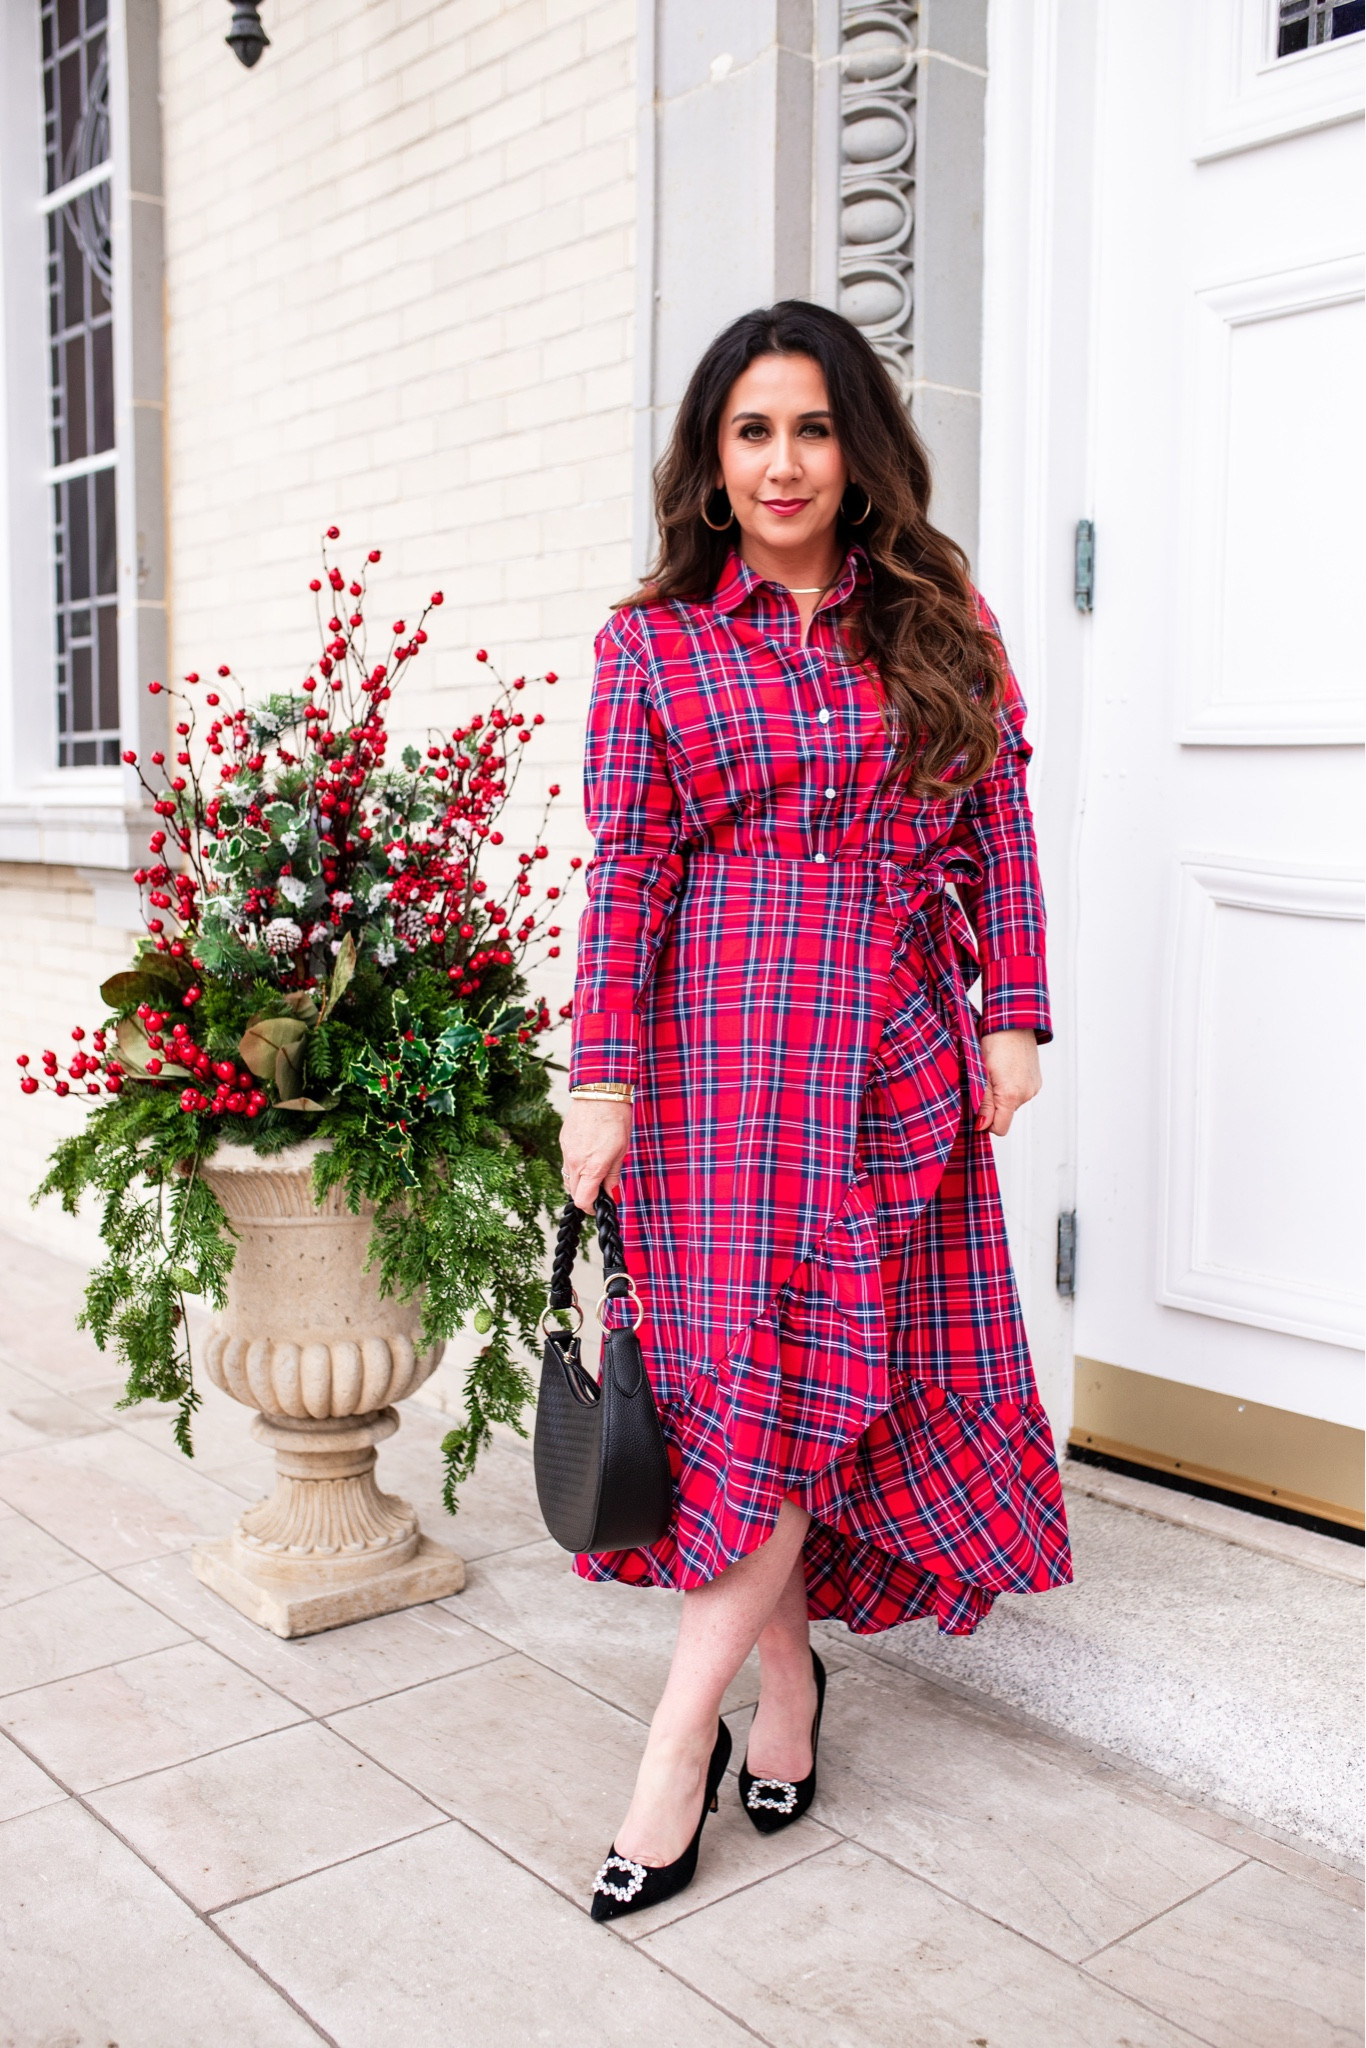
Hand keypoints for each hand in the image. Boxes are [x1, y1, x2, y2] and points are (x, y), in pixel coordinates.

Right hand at [560, 1095, 632, 1210]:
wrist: (599, 1093)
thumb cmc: (615, 1120)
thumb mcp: (621, 1151)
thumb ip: (613, 1176)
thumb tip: (613, 1196)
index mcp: (592, 1167)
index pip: (582, 1201)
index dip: (591, 1208)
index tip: (600, 1205)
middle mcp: (575, 1162)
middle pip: (573, 1192)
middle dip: (586, 1196)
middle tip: (600, 1190)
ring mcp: (566, 1151)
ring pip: (568, 1178)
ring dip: (579, 1182)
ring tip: (595, 1171)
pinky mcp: (563, 1141)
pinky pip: (566, 1162)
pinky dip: (575, 1166)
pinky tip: (588, 1155)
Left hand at [976, 1028, 1041, 1135]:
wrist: (1014, 1022)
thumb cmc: (994, 1043)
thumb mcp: (982, 1072)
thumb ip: (983, 1102)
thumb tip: (982, 1126)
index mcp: (1011, 1095)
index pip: (1000, 1129)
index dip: (985, 1122)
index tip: (976, 1108)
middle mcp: (1026, 1095)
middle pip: (1004, 1116)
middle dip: (991, 1105)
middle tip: (984, 1081)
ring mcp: (1033, 1088)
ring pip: (1011, 1104)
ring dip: (1001, 1094)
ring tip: (995, 1073)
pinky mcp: (1036, 1081)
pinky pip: (1020, 1093)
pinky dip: (1010, 1087)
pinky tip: (1005, 1070)